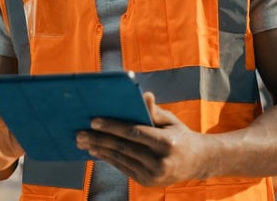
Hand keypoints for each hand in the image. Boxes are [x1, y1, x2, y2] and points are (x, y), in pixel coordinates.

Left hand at [75, 92, 212, 186]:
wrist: (196, 162)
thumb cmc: (180, 135)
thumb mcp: (170, 120)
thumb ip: (154, 110)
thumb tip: (144, 94)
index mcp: (166, 143)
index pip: (133, 133)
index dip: (112, 127)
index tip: (93, 120)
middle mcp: (160, 162)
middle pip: (123, 148)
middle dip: (99, 139)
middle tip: (80, 133)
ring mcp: (153, 175)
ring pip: (120, 159)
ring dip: (99, 150)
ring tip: (83, 142)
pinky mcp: (147, 182)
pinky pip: (123, 168)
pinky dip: (108, 159)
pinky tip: (97, 151)